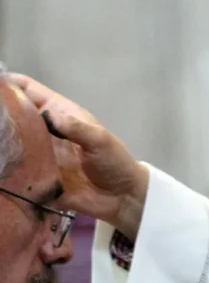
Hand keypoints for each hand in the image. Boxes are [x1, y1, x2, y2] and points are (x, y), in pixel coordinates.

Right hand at [11, 74, 148, 239]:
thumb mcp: (100, 140)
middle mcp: (45, 132)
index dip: (11, 85)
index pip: (29, 91)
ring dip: (2, 144)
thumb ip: (75, 127)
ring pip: (12, 144)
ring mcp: (39, 155)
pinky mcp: (38, 179)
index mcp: (59, 114)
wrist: (123, 198)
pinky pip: (18, 173)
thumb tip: (47, 114)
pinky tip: (0, 167)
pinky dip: (7, 170)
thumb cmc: (115, 162)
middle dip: (1, 115)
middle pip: (15, 116)